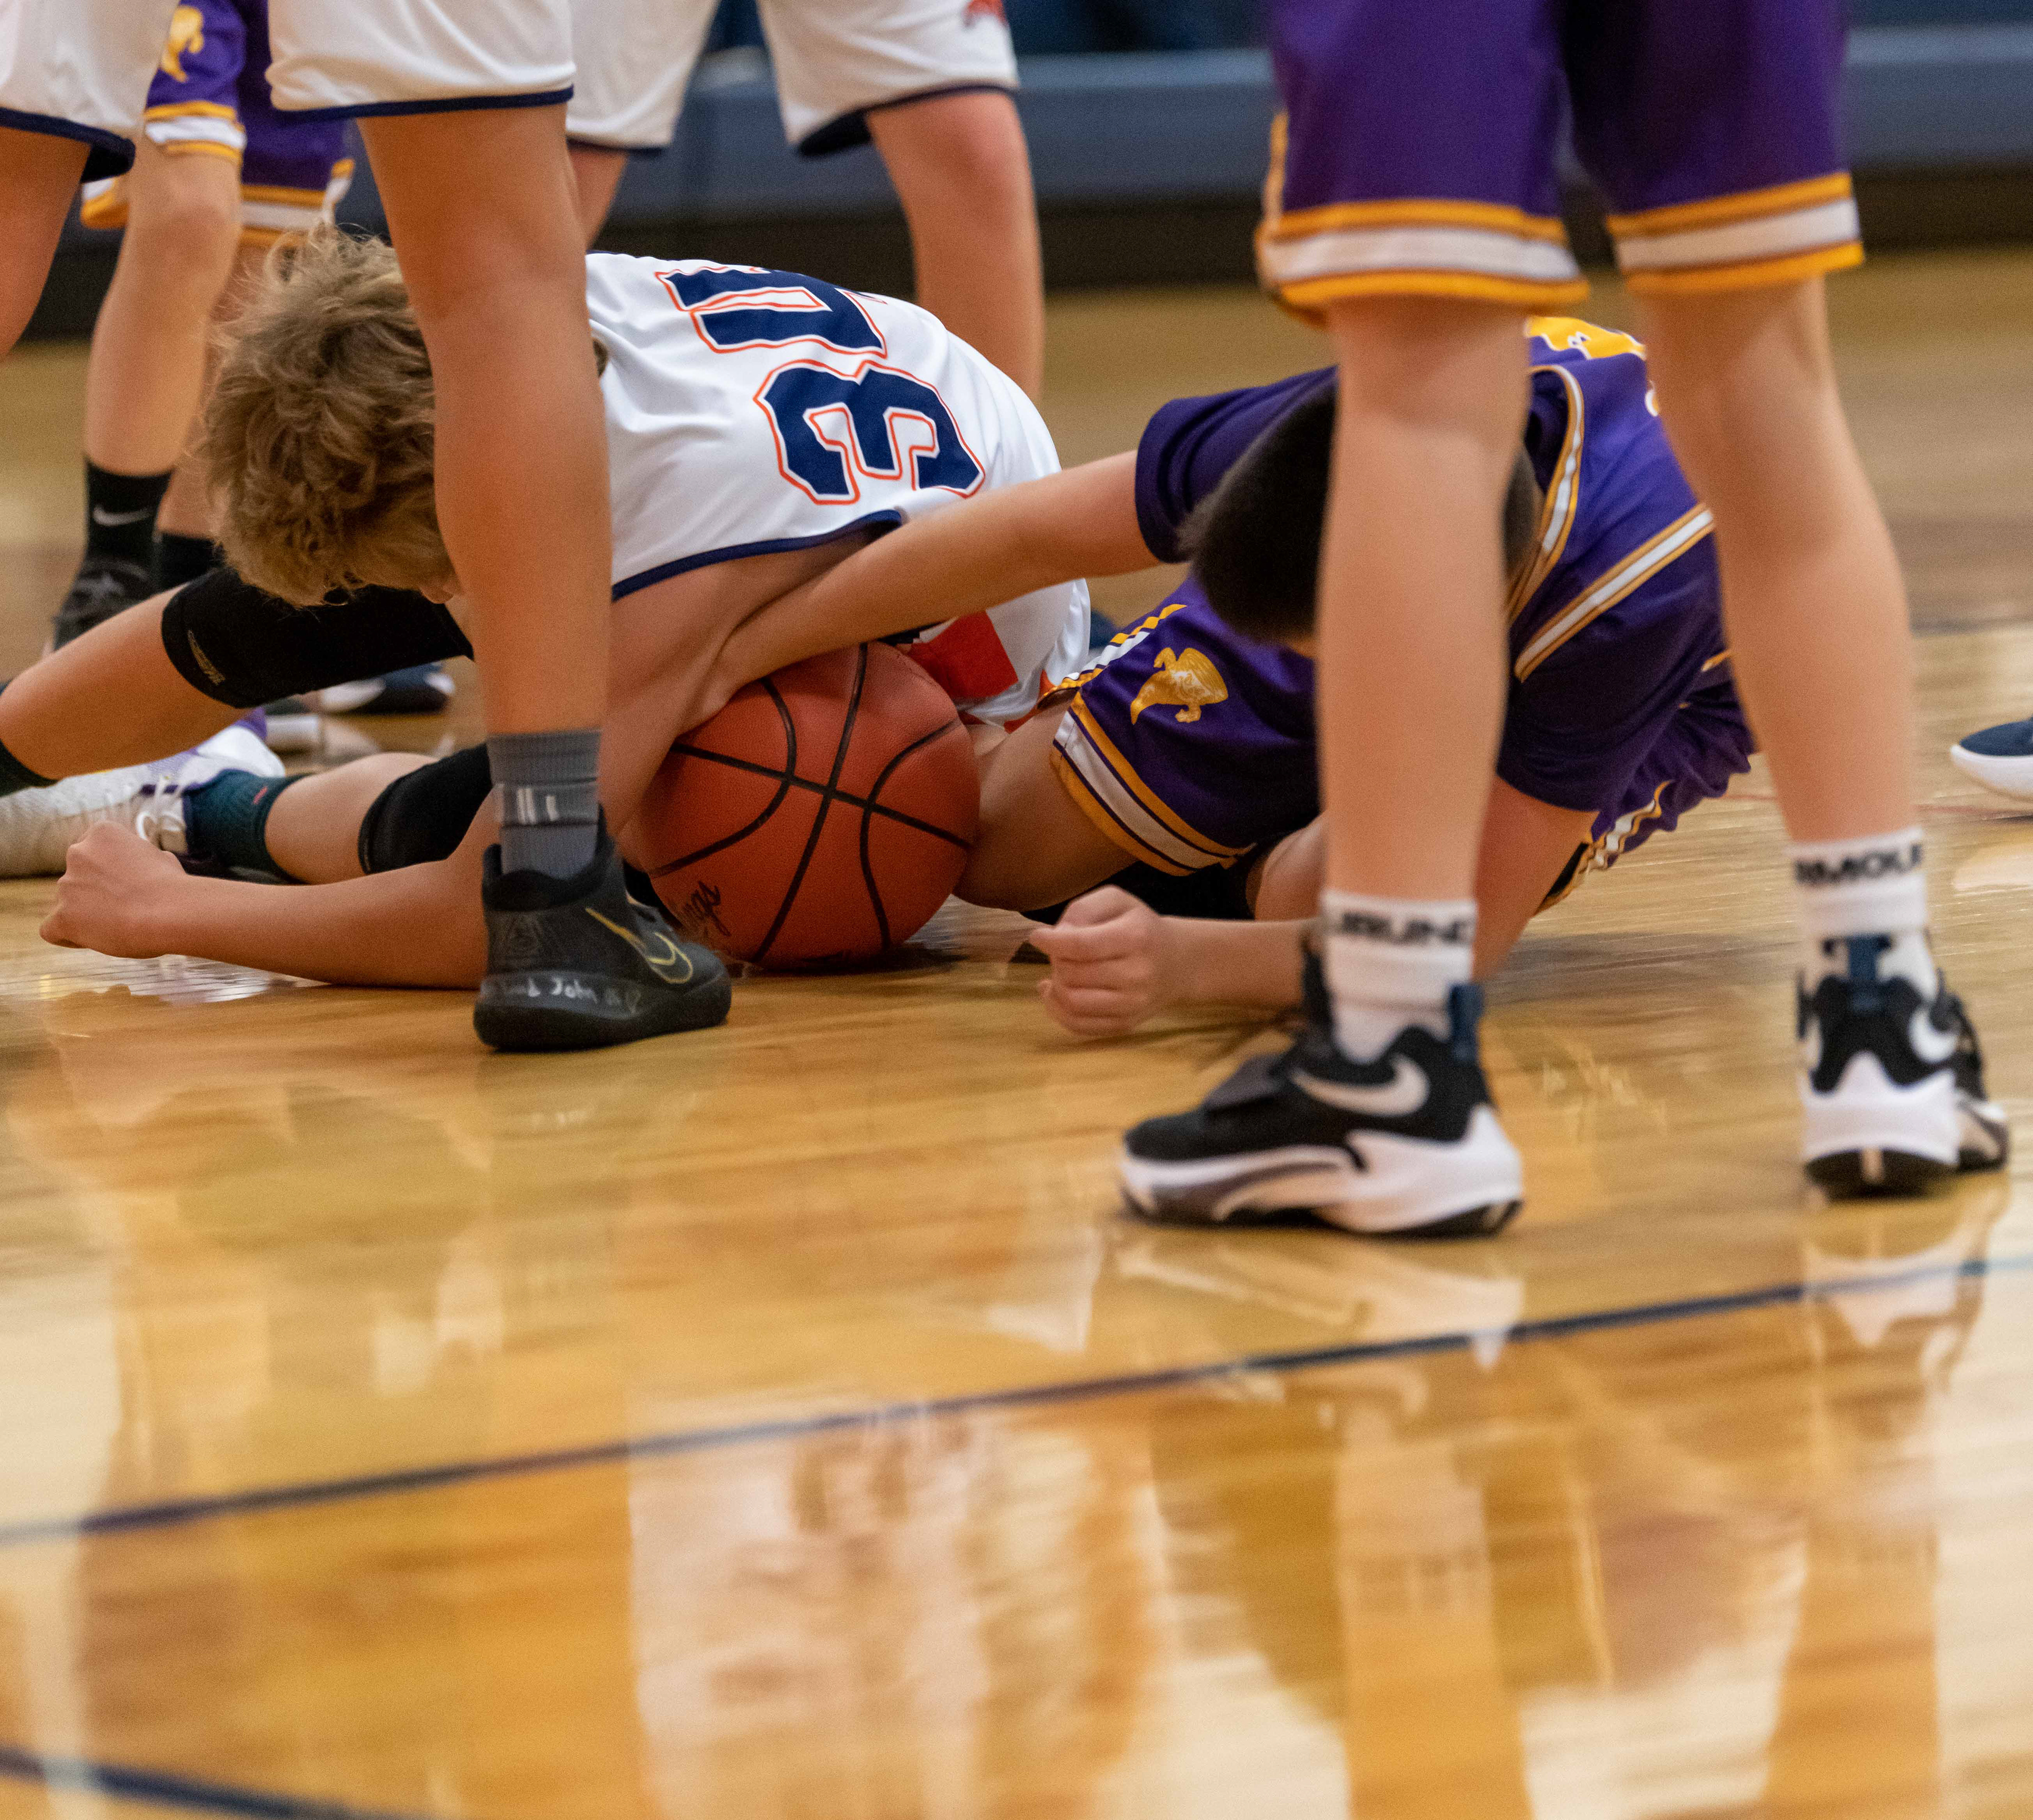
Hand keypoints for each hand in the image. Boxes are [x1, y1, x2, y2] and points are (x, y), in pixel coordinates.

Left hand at [40, 824, 188, 957]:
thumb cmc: (173, 887)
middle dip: (95, 893)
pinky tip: (93, 939)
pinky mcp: (62, 915)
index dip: (106, 871)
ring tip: (120, 926)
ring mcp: (67, 885)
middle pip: (77, 878)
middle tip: (124, 907)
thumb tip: (143, 867)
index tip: (124, 885)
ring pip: (68, 904)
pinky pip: (51, 929)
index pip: (92, 852)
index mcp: (102, 833)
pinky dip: (68, 936)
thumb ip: (138, 860)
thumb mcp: (159, 859)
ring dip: (87, 914)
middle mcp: (78, 853)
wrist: (171, 912)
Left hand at [1028, 885, 1175, 1037]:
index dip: (1051, 942)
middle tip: (1061, 951)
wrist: (1177, 962)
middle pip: (1073, 974)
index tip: (1037, 936)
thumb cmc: (1139, 926)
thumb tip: (1056, 936)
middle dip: (1056, 959)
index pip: (1081, 945)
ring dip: (1056, 985)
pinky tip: (1055, 991)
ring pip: (1072, 1002)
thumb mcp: (1116, 901)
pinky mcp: (1125, 1025)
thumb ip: (1083, 910)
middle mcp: (1137, 974)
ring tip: (1060, 970)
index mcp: (1135, 937)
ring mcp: (1132, 1004)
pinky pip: (1078, 1025)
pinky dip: (1057, 1009)